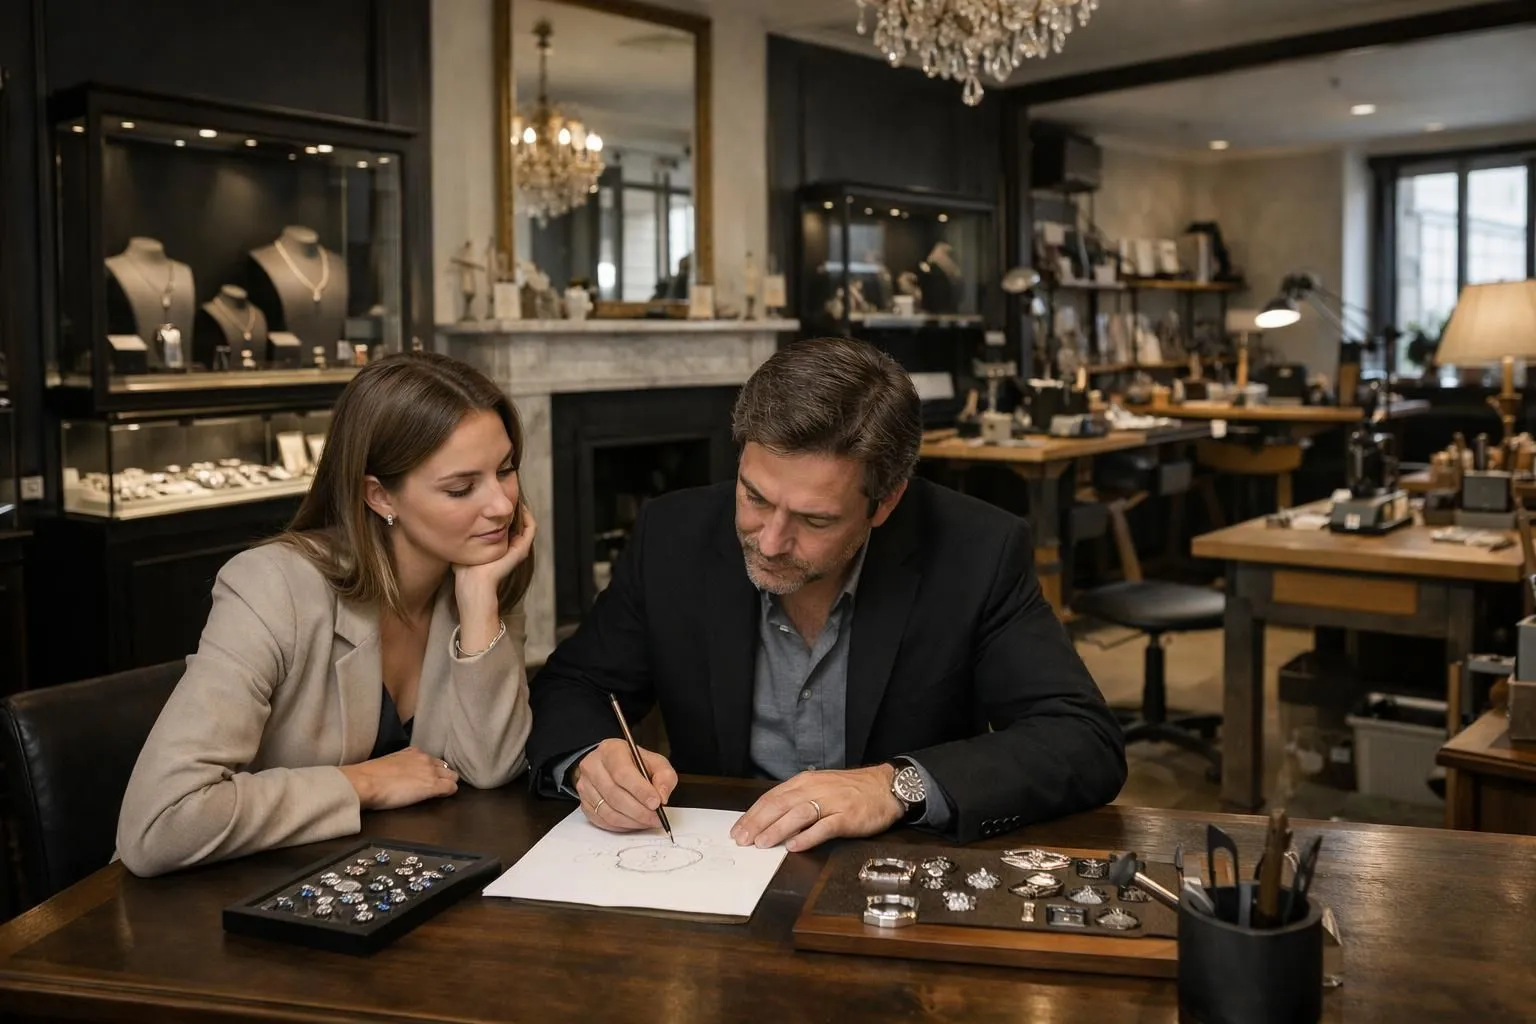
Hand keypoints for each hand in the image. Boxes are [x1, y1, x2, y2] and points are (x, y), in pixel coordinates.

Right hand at [339, 746, 458, 810]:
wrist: (366, 781)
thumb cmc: (370, 776)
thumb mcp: (389, 762)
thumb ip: (402, 764)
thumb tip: (402, 772)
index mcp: (414, 752)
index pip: (433, 760)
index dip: (433, 770)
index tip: (429, 778)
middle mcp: (425, 759)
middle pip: (446, 767)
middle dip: (443, 776)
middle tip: (436, 787)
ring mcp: (430, 772)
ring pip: (452, 776)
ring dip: (448, 783)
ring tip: (440, 793)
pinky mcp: (432, 786)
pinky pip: (451, 787)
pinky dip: (449, 792)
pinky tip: (443, 797)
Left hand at [453, 507, 536, 651]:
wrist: (472, 584)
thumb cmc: (464, 570)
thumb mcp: (464, 547)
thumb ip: (462, 536)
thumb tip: (449, 524)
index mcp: (500, 548)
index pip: (507, 526)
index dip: (503, 512)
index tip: (494, 500)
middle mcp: (512, 548)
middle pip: (517, 523)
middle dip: (512, 508)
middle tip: (506, 494)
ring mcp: (518, 549)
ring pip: (526, 523)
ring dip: (521, 510)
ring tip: (513, 497)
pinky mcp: (521, 549)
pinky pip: (530, 528)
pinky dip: (527, 516)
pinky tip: (518, 506)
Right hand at [572, 738, 678, 832]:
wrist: (611, 766)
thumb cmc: (634, 764)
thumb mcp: (655, 762)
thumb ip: (664, 776)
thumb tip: (662, 796)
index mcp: (611, 750)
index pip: (622, 773)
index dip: (640, 791)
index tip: (656, 803)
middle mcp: (593, 766)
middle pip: (615, 795)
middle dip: (639, 811)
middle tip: (656, 818)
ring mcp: (585, 786)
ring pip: (608, 811)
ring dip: (632, 821)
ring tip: (648, 821)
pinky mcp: (584, 803)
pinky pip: (603, 821)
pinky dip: (621, 826)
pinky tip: (634, 822)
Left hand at [731, 765, 902, 852]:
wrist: (885, 786)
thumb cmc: (850, 790)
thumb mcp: (819, 788)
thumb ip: (796, 801)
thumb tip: (770, 820)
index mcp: (804, 782)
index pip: (771, 798)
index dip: (752, 815)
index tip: (738, 830)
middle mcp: (815, 789)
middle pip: (780, 805)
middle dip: (758, 823)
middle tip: (742, 840)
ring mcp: (832, 802)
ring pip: (798, 815)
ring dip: (777, 829)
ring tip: (762, 843)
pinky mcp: (847, 816)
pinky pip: (824, 827)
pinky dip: (808, 837)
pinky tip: (795, 846)